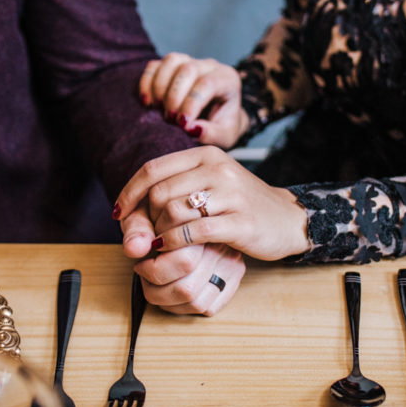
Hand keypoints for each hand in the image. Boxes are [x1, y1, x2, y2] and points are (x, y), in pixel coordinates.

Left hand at [115, 146, 310, 260]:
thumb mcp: (209, 187)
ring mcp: (231, 194)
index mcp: (206, 155)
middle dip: (145, 219)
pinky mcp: (240, 221)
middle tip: (147, 237)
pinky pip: (194, 232)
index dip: (129, 192)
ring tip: (162, 244)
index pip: (153, 169)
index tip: (118, 213)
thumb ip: (172, 191)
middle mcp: (218, 168)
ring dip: (160, 233)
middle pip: (159, 192)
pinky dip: (175, 244)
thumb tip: (126, 214)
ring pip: (174, 211)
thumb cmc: (240, 205)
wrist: (287, 219)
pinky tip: (171, 250)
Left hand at [120, 200, 244, 315]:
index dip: (153, 270)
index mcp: (206, 227)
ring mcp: (232, 265)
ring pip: (196, 302)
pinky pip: (207, 308)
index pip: (184, 262)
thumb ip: (138, 227)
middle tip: (144, 274)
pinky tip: (170, 291)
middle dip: (156, 289)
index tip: (141, 263)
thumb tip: (133, 249)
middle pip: (187, 288)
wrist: (194, 206)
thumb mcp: (146, 210)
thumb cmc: (163, 212)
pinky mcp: (234, 280)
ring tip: (154, 284)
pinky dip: (183, 307)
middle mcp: (224, 246)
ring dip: (166, 301)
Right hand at [140, 53, 248, 148]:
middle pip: (188, 69)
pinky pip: (154, 65)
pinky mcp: (171, 65)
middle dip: (174, 96)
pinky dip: (147, 82)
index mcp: (227, 80)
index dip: (191, 103)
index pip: (207, 84)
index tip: (182, 124)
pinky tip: (147, 102)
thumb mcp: (225, 136)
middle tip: (170, 119)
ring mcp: (189, 61)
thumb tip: (192, 129)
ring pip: (171, 61)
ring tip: (158, 109)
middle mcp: (209, 66)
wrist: (217, 117)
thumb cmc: (222, 126)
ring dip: (159, 87)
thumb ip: (213, 134)